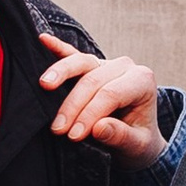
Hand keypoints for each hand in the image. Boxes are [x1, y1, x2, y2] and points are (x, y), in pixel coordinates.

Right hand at [39, 43, 164, 160]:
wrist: (138, 135)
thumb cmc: (138, 140)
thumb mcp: (137, 145)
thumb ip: (121, 136)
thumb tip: (98, 128)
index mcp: (142, 81)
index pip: (111, 94)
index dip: (90, 114)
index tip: (73, 135)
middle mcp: (125, 67)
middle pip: (93, 79)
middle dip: (72, 104)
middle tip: (57, 129)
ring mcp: (107, 62)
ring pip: (81, 62)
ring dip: (60, 73)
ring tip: (44, 85)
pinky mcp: (91, 64)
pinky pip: (73, 54)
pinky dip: (58, 48)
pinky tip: (44, 40)